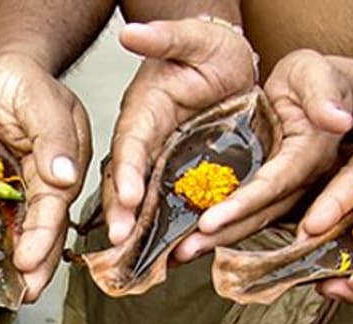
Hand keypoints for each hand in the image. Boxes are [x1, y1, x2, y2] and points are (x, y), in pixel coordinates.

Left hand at [0, 51, 91, 300]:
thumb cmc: (22, 80)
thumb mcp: (41, 101)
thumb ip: (54, 139)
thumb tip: (64, 177)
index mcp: (61, 172)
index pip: (52, 211)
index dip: (41, 238)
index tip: (27, 263)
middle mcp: (38, 191)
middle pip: (35, 236)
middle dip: (29, 270)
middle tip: (18, 298)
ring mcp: (10, 196)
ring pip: (6, 240)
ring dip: (0, 269)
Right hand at [104, 19, 256, 247]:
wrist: (232, 63)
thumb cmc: (209, 48)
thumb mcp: (192, 38)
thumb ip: (163, 39)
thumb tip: (131, 34)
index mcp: (145, 112)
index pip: (131, 144)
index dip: (128, 171)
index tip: (129, 196)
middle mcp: (149, 144)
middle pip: (131, 182)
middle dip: (124, 214)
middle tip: (121, 242)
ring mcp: (167, 164)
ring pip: (150, 203)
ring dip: (144, 232)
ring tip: (139, 260)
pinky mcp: (188, 177)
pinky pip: (178, 207)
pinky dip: (173, 231)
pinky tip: (174, 256)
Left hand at [174, 49, 352, 260]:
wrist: (315, 90)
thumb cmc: (312, 78)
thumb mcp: (315, 74)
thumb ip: (323, 94)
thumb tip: (337, 119)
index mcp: (310, 155)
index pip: (273, 185)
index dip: (242, 205)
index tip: (208, 221)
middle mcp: (301, 181)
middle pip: (260, 214)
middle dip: (222, 234)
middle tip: (183, 251)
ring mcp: (287, 192)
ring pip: (252, 222)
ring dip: (216, 240)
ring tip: (179, 255)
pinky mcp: (274, 195)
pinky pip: (248, 217)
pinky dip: (221, 232)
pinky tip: (192, 243)